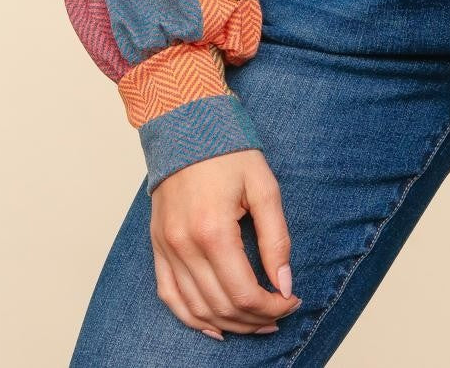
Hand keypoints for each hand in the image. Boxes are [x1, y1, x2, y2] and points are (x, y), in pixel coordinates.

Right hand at [150, 149, 301, 338]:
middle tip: (280, 313)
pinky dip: (191, 318)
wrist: (187, 124)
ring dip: (228, 324)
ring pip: (195, 309)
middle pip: (221, 306)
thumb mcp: (264, 188)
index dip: (271, 306)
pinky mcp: (158, 246)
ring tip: (256, 322)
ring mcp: (166, 248)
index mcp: (213, 231)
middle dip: (255, 319)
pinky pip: (169, 296)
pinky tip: (214, 325)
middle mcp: (184, 246)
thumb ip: (276, 239)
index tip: (291, 300)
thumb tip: (285, 283)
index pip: (243, 293)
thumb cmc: (229, 151)